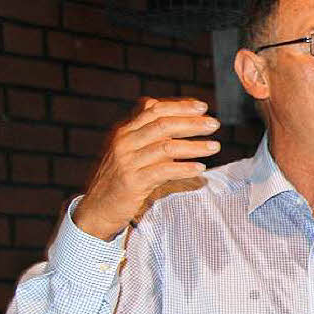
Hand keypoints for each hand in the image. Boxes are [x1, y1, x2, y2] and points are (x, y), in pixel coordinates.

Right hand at [73, 97, 220, 239]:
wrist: (97, 207)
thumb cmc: (121, 177)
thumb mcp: (131, 150)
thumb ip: (148, 132)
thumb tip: (167, 110)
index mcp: (126, 131)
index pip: (154, 110)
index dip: (180, 107)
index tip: (203, 107)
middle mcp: (125, 142)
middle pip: (163, 125)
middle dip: (192, 123)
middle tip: (214, 124)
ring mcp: (128, 161)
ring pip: (166, 147)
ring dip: (194, 146)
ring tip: (215, 146)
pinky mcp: (133, 182)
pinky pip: (163, 172)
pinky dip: (184, 169)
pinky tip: (200, 168)